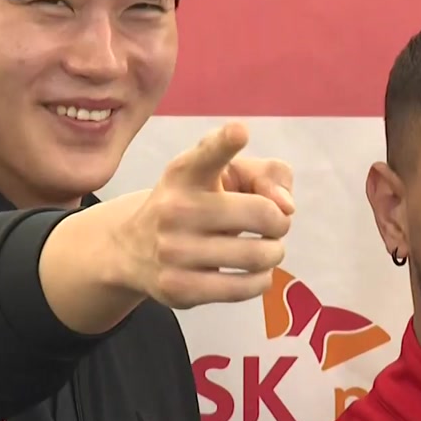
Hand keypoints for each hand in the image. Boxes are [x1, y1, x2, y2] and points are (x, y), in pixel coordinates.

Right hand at [110, 121, 293, 308]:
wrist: (134, 249)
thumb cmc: (197, 203)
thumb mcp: (224, 175)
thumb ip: (266, 175)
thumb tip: (287, 206)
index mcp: (185, 172)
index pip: (208, 154)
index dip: (226, 142)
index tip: (240, 132)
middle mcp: (175, 207)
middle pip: (262, 213)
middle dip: (280, 222)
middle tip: (273, 226)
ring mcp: (173, 250)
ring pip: (257, 255)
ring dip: (273, 253)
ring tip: (265, 250)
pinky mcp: (178, 288)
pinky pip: (244, 288)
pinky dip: (261, 280)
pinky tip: (254, 273)